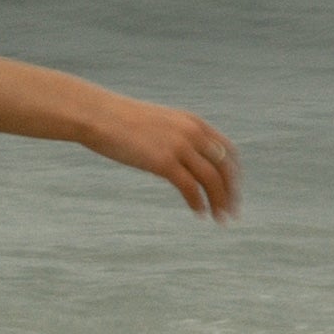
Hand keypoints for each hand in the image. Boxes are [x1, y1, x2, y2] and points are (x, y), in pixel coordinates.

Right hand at [82, 101, 239, 219]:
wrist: (98, 115)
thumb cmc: (120, 120)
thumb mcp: (158, 123)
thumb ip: (174, 136)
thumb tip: (179, 156)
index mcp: (194, 122)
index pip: (228, 151)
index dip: (235, 174)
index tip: (233, 191)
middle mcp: (192, 133)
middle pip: (225, 167)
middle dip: (232, 192)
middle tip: (232, 211)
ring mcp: (179, 147)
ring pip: (212, 179)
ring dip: (219, 201)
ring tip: (219, 218)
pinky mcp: (163, 162)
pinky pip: (190, 187)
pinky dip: (198, 202)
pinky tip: (199, 213)